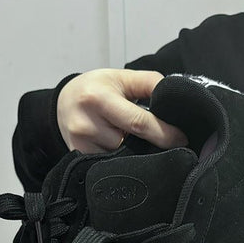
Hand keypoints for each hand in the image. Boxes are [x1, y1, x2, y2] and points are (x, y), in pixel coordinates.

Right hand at [56, 68, 187, 152]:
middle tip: (161, 141)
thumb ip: (149, 83)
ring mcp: (81, 145)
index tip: (182, 140)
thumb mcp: (120, 77)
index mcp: (98, 99)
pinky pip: (109, 164)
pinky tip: (119, 148)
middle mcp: (87, 124)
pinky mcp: (80, 159)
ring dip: (134, 152)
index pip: (139, 122)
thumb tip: (174, 97)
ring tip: (130, 139)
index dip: (164, 133)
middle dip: (149, 144)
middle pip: (131, 144)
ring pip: (122, 157)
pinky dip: (120, 159)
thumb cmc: (94, 89)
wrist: (61, 104)